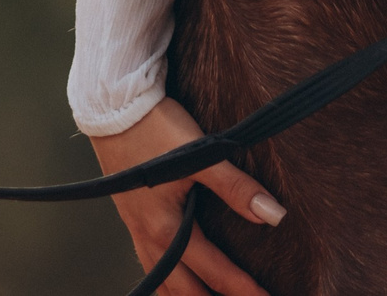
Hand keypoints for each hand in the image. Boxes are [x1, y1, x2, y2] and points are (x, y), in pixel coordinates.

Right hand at [89, 97, 283, 295]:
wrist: (113, 109)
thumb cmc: (157, 130)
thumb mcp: (201, 155)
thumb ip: (236, 187)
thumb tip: (273, 215)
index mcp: (169, 229)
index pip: (215, 272)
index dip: (243, 289)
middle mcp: (151, 238)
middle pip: (185, 290)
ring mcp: (138, 231)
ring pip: (163, 283)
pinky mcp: (133, 219)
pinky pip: (150, 266)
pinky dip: (166, 282)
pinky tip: (176, 278)